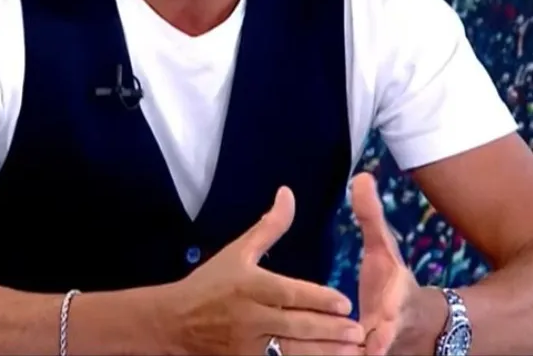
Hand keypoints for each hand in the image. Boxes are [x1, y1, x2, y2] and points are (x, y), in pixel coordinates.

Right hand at [159, 187, 366, 355]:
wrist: (174, 321)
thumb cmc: (210, 283)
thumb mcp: (238, 252)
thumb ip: (269, 227)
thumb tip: (288, 193)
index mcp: (250, 285)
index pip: (289, 293)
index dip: (318, 299)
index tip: (345, 303)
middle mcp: (250, 315)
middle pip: (295, 323)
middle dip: (329, 329)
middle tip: (358, 331)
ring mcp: (246, 344)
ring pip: (290, 349)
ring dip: (321, 350)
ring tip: (350, 350)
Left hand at [351, 174, 416, 355]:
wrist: (423, 328)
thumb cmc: (394, 284)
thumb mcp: (385, 250)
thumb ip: (371, 218)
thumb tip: (361, 177)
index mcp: (397, 303)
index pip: (396, 310)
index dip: (388, 316)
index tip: (383, 316)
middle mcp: (390, 332)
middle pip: (381, 343)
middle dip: (370, 344)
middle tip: (361, 347)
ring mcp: (379, 350)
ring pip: (361, 355)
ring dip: (346, 354)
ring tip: (326, 354)